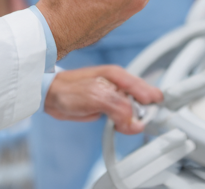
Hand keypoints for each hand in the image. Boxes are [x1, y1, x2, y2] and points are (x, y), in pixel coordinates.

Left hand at [44, 66, 162, 134]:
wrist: (50, 97)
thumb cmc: (68, 90)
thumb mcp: (96, 96)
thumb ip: (118, 108)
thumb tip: (134, 123)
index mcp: (118, 76)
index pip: (144, 89)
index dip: (152, 103)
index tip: (153, 118)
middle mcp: (118, 85)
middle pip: (142, 100)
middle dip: (142, 114)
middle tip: (137, 126)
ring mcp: (114, 96)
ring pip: (133, 110)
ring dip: (132, 121)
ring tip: (124, 127)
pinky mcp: (107, 107)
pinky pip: (122, 117)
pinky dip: (124, 124)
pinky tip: (119, 127)